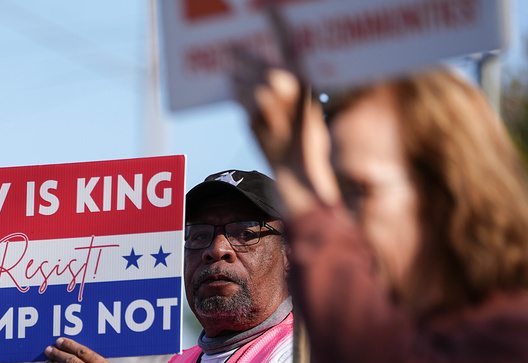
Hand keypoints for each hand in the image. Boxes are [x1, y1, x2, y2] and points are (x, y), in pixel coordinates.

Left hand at [230, 8, 339, 214]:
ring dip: (236, 79)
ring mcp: (262, 102)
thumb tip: (276, 74)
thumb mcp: (310, 106)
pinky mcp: (248, 117)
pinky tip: (239, 97)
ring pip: (240, 81)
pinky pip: (238, 99)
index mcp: (303, 80)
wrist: (296, 168)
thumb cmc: (308, 138)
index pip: (288, 44)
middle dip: (241, 56)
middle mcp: (282, 88)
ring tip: (233, 77)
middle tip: (231, 50)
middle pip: (254, 62)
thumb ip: (294, 86)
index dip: (277, 24)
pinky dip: (237, 96)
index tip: (267, 9)